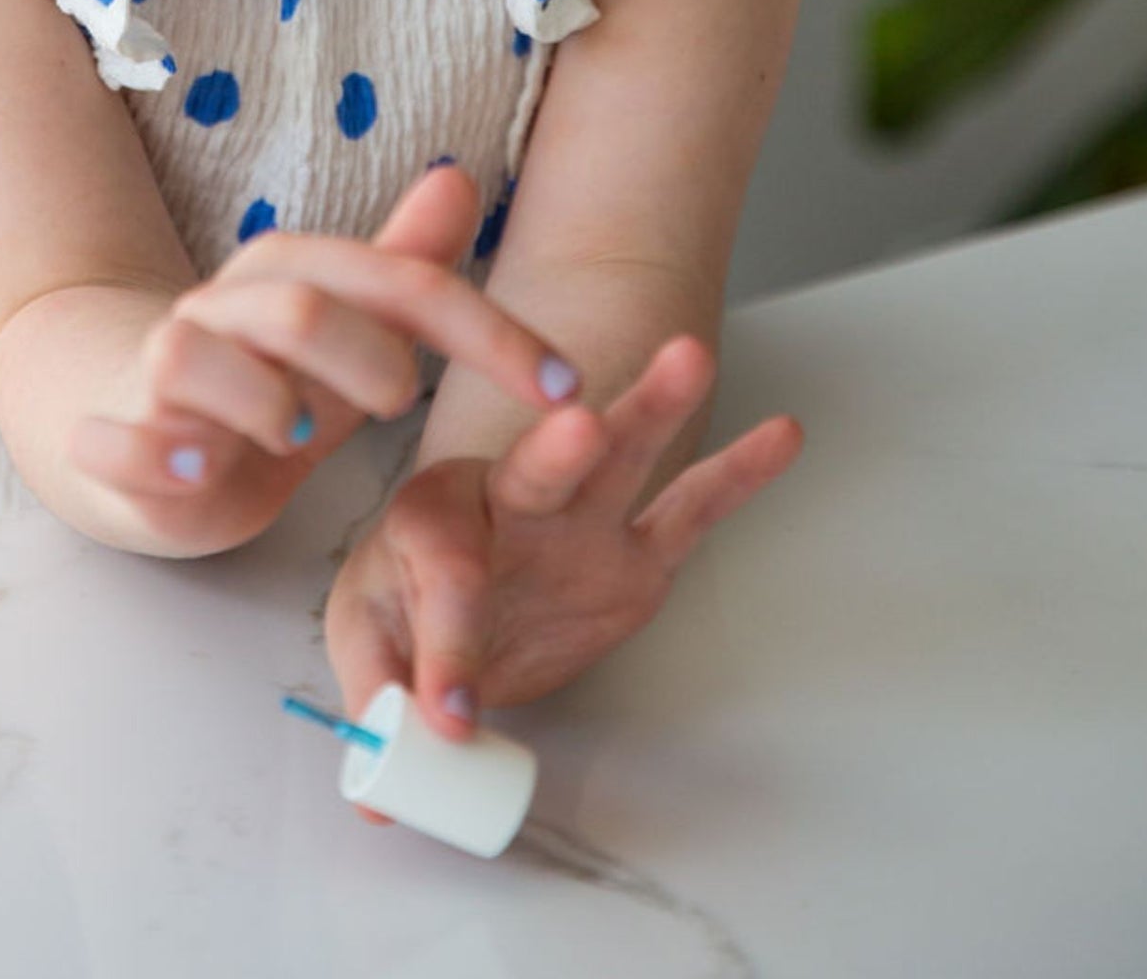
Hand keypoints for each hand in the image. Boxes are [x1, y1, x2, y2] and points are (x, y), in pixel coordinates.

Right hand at [66, 162, 584, 548]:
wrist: (121, 411)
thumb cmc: (258, 381)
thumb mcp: (344, 333)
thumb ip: (404, 269)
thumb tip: (460, 178)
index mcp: (291, 278)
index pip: (402, 286)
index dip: (490, 332)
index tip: (567, 385)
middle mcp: (223, 312)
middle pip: (300, 310)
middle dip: (365, 356)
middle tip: (396, 404)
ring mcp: (161, 374)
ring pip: (197, 356)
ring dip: (261, 400)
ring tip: (297, 438)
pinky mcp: (114, 442)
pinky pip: (117, 441)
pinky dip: (152, 453)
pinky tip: (194, 471)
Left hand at [324, 334, 802, 822]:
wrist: (448, 598)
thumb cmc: (402, 604)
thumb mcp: (364, 643)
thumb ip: (375, 699)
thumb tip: (385, 786)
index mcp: (428, 518)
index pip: (443, 570)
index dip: (447, 644)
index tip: (452, 718)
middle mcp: (505, 498)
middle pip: (532, 471)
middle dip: (558, 453)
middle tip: (581, 427)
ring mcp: (578, 516)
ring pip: (617, 457)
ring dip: (652, 410)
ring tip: (690, 360)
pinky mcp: (635, 549)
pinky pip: (689, 509)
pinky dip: (735, 475)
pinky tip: (781, 435)